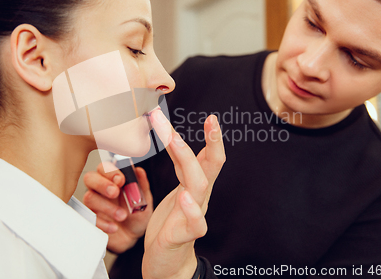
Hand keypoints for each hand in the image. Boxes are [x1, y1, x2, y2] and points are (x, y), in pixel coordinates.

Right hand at [83, 162, 152, 253]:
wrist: (133, 236)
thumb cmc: (137, 214)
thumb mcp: (144, 200)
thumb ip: (141, 185)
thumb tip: (139, 170)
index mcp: (112, 179)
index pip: (104, 167)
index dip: (110, 171)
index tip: (121, 179)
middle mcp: (99, 189)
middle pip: (90, 178)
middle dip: (102, 184)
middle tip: (115, 192)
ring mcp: (93, 204)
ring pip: (89, 198)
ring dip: (106, 206)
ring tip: (122, 216)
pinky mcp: (90, 220)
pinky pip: (90, 218)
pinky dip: (103, 223)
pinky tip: (115, 227)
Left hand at [142, 109, 224, 278]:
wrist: (168, 262)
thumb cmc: (172, 224)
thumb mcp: (177, 189)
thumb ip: (181, 168)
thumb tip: (180, 139)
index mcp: (195, 186)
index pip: (208, 158)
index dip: (212, 138)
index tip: (212, 117)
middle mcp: (198, 198)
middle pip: (209, 167)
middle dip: (211, 142)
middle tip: (209, 120)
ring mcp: (193, 215)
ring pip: (199, 186)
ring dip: (189, 161)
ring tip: (176, 140)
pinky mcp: (183, 235)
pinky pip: (194, 224)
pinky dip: (191, 210)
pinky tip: (184, 198)